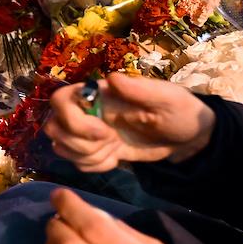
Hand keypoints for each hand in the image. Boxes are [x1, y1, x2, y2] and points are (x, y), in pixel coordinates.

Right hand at [45, 73, 215, 172]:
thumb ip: (139, 89)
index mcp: (99, 93)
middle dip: (79, 143)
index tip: (104, 132)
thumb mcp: (167, 98)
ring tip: (115, 150)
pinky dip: (95, 166)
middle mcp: (87, 111)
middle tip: (111, 142)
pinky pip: (76, 163)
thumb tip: (112, 78)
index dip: (73, 120)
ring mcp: (88, 133)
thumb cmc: (181, 112)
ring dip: (87, 156)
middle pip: (53, 127)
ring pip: (61, 147)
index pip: (59, 100)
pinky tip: (116, 158)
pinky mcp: (93, 151)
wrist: (188, 139)